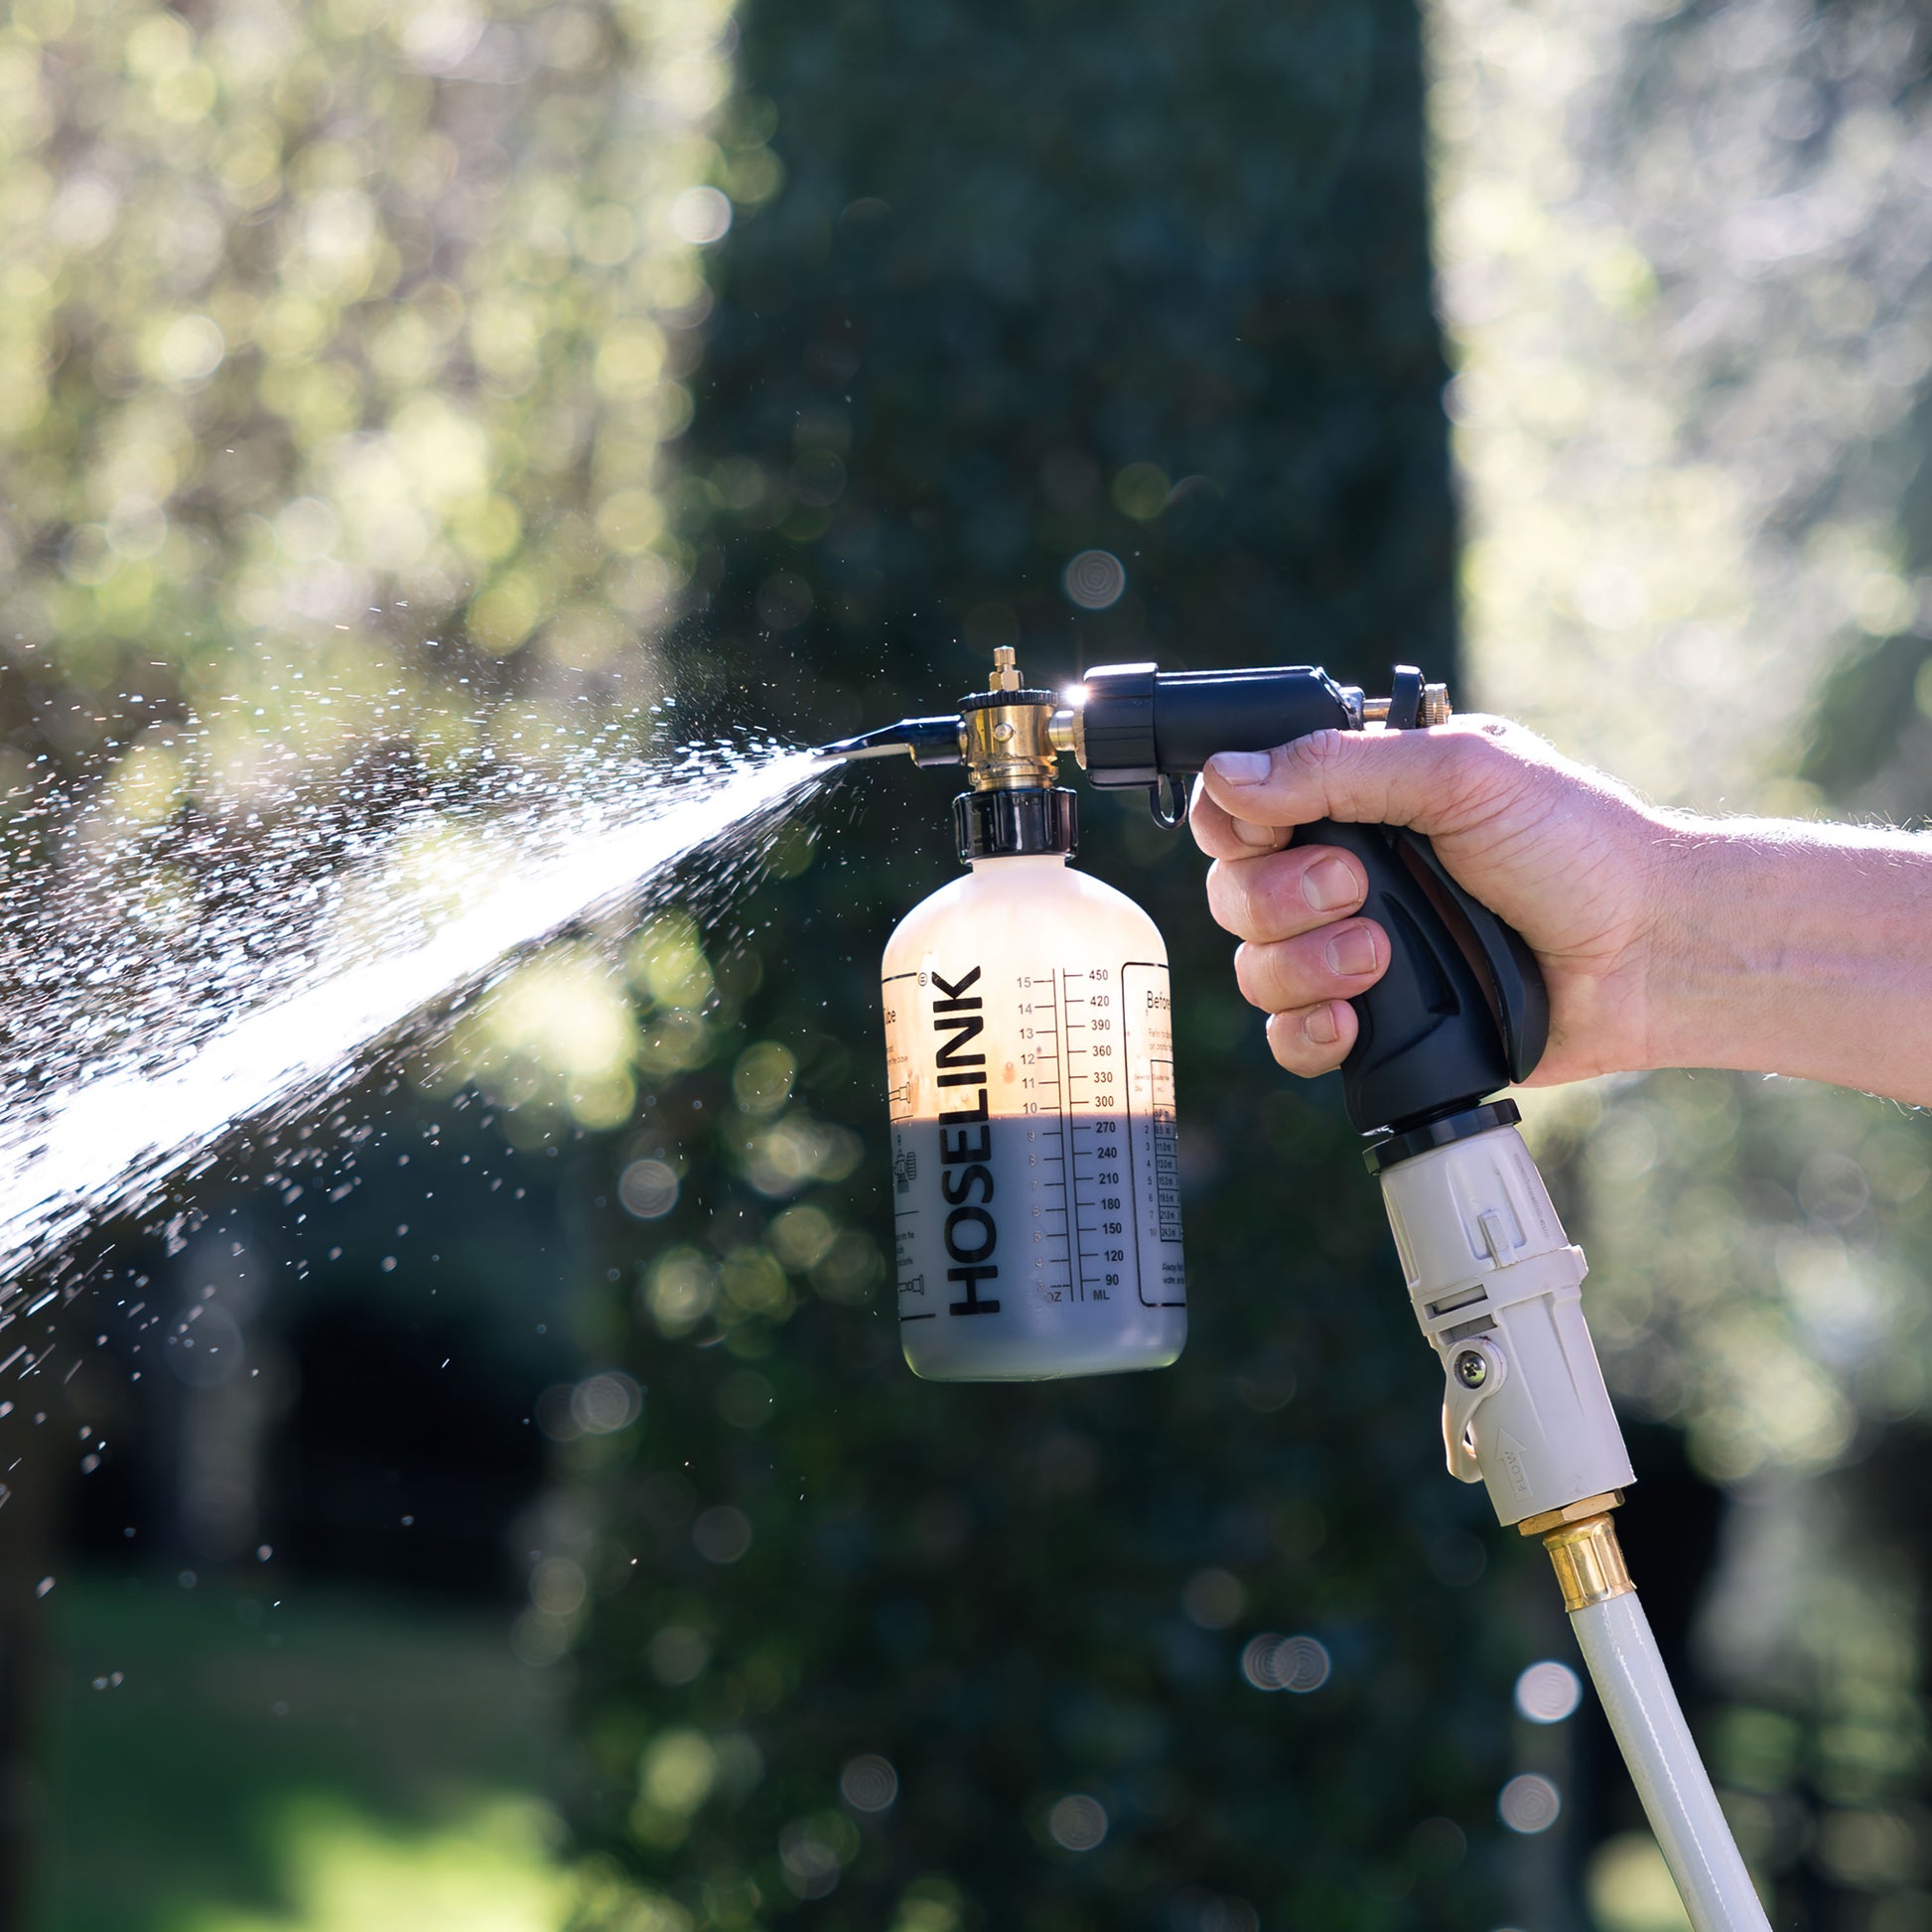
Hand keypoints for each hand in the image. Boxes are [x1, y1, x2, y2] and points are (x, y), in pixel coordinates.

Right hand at [1188, 716, 1671, 1086]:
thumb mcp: (1461, 774)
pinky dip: (1308, 1032)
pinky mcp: (1375, 1024)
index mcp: (1358, 797)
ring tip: (1380, 959)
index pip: (1240, 806)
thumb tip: (1225, 775)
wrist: (1646, 953)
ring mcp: (1353, 951)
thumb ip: (1339, 768)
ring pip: (1254, 968)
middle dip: (1282, 898)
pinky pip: (1288, 1039)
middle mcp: (1344, 871)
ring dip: (1303, 965)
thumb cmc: (1576, 846)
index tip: (1273, 832)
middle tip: (1357, 889)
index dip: (1236, 825)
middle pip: (1234, 891)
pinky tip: (1353, 1021)